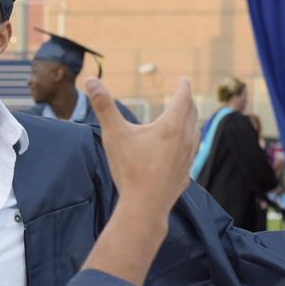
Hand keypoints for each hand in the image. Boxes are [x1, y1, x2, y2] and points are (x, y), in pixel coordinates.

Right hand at [87, 77, 198, 222]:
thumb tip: (90, 80)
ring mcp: (188, 158)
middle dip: (188, 103)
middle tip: (184, 96)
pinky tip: (182, 151)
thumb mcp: (114, 134)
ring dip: (191, 123)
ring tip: (186, 120)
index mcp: (171, 126)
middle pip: (192, 115)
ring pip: (194, 134)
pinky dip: (188, 145)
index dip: (183, 87)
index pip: (183, 99)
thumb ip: (104, 105)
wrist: (145, 206)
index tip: (184, 79)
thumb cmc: (130, 169)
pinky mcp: (185, 174)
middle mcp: (185, 140)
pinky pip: (191, 154)